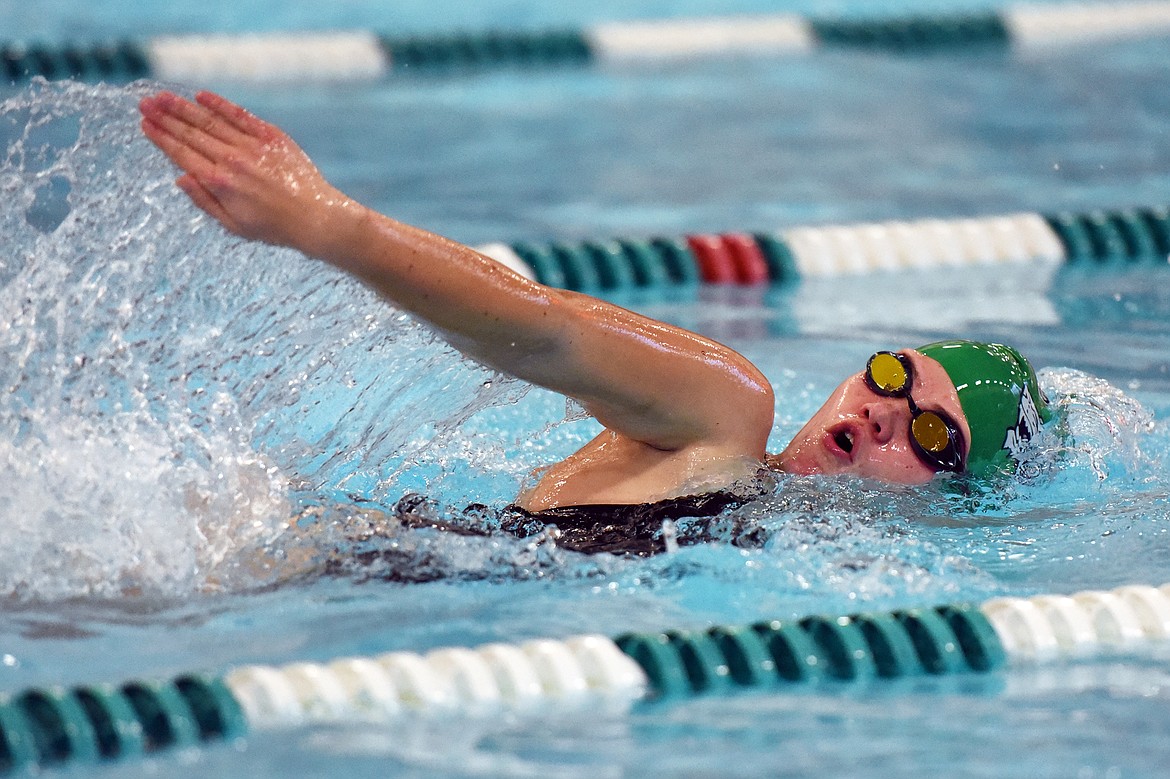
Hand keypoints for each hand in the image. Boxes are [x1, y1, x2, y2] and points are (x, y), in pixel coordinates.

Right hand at [139, 90, 353, 252]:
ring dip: (184, 108)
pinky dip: (219, 105)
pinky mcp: (272, 137)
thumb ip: (204, 201)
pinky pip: (240, 115)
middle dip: (165, 118)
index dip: (161, 138)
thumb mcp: (233, 225)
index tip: (145, 125)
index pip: (182, 154)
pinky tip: (201, 96)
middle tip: (145, 103)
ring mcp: (252, 146)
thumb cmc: (274, 228)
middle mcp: (232, 161)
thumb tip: (180, 179)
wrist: (315, 218)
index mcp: (220, 183)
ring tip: (163, 97)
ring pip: (211, 121)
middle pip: (191, 133)